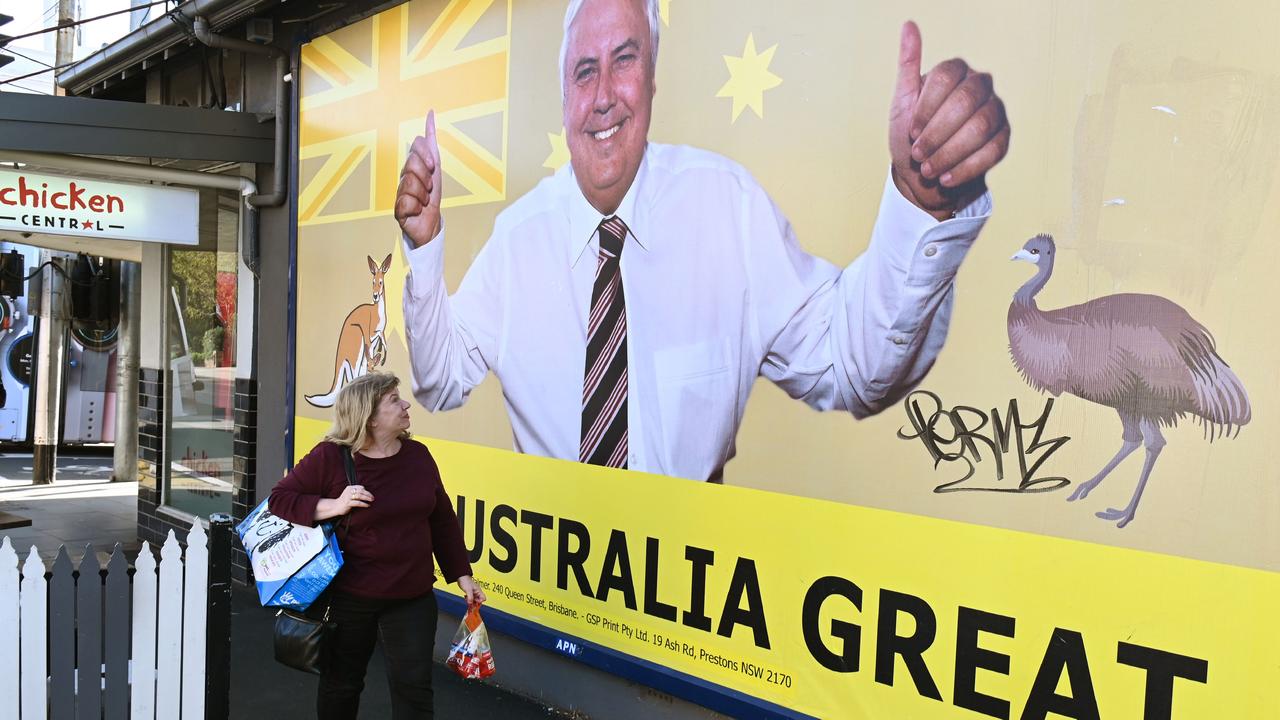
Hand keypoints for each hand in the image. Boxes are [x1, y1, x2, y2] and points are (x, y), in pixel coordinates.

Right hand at [314, 484, 373, 520]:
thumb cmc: (345, 501)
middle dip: (368, 494)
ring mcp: (347, 497)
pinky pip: (358, 503)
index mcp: (349, 488)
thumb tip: (367, 493)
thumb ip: (356, 492)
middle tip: (373, 498)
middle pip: (361, 491)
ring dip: (367, 498)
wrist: (336, 507)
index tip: (370, 495)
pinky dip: (364, 504)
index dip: (366, 491)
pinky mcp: (347, 503)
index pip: (360, 487)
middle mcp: (348, 491)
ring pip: (360, 496)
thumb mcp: (350, 494)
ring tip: (371, 500)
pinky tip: (367, 505)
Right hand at [394, 110, 443, 246]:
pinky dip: (415, 208)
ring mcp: (399, 191)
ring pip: (409, 184)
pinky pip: (406, 202)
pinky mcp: (397, 209)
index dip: (427, 155)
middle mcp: (403, 176)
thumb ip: (431, 143)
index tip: (433, 167)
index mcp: (412, 165)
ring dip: (422, 195)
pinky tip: (416, 211)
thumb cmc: (432, 195)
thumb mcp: (435, 167)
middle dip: (426, 177)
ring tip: (423, 201)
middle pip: (412, 163)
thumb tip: (430, 113)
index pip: (416, 146)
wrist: (431, 222)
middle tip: (429, 188)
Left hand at [457, 575, 486, 605]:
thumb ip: (470, 597)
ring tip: (467, 600)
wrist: (461, 577)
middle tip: (469, 603)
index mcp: (479, 591)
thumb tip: (471, 603)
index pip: (483, 598)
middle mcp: (477, 592)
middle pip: (479, 600)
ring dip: (471, 601)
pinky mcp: (470, 593)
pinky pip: (471, 598)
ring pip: (474, 600)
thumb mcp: (468, 590)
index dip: (479, 601)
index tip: (474, 602)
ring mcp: (474, 593)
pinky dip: (468, 600)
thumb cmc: (466, 581)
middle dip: (474, 603)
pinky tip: (466, 598)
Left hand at [888, 21, 1009, 219]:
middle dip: (937, 133)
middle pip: (966, 101)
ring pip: (981, 127)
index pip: (946, 77)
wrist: (924, 176)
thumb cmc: (911, 136)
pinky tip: (945, 179)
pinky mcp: (1003, 139)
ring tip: (928, 169)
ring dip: (950, 153)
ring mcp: (995, 112)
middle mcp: (980, 86)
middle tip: (918, 154)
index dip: (926, 107)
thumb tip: (909, 25)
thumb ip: (908, 66)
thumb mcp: (902, 102)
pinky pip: (992, 151)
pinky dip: (965, 168)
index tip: (911, 132)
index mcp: (956, 72)